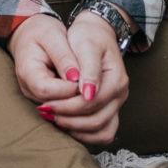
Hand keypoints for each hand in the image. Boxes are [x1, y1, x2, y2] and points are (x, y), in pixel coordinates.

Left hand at [9, 12, 128, 147]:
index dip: (67, 106)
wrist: (97, 33)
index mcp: (116, 80)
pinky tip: (66, 125)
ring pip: (101, 131)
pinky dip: (85, 134)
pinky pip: (102, 133)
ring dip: (77, 130)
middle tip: (46, 112)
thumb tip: (88, 94)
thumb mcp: (86, 45)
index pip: (91, 103)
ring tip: (54, 119)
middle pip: (96, 120)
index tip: (46, 103)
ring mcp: (116, 104)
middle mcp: (120, 95)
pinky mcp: (110, 110)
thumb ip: (88, 69)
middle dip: (69, 120)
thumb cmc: (89, 36)